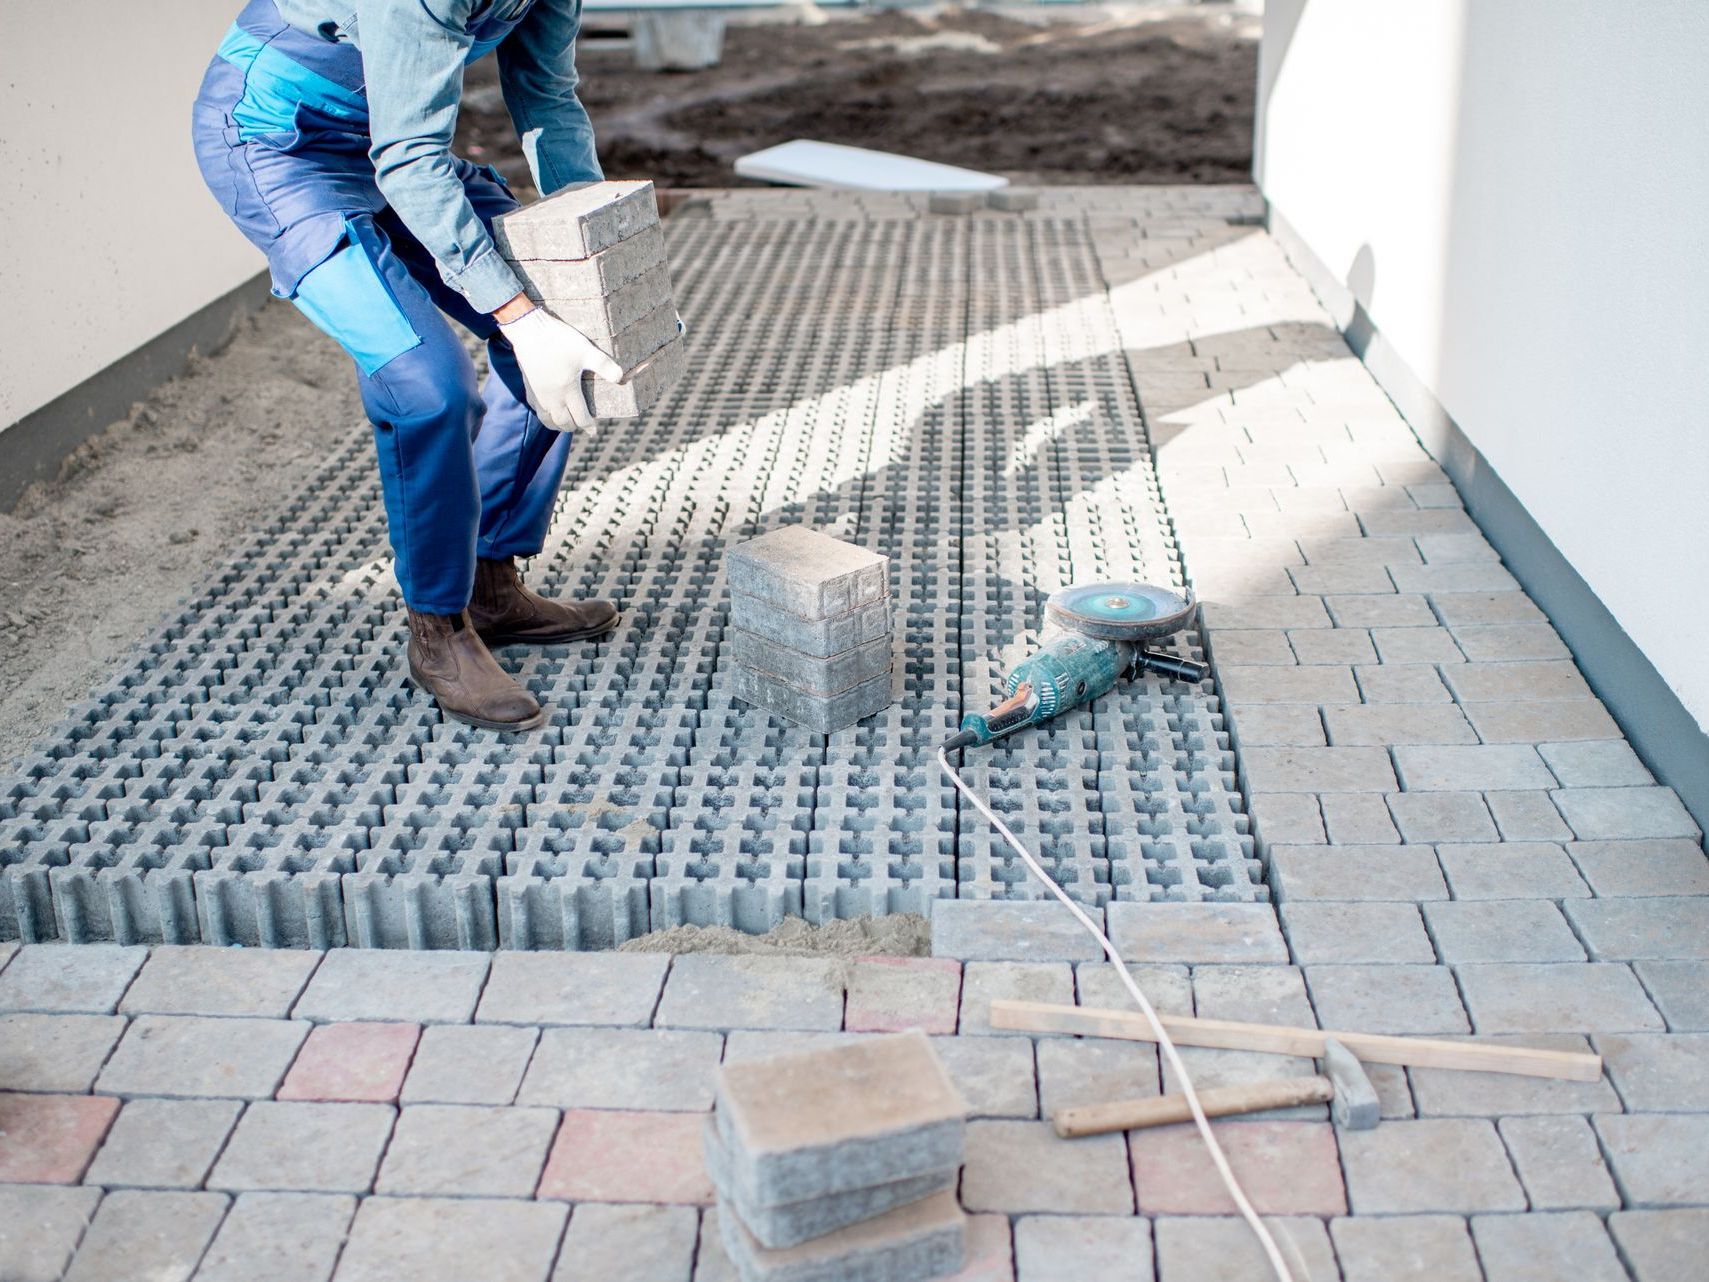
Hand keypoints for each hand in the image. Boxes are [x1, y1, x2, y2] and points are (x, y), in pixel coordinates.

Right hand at [497, 305, 623, 429]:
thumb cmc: (558, 340)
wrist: (528, 330)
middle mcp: (552, 398)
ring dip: (557, 425)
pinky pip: (536, 409)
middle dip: (573, 427)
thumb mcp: (585, 350)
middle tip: (581, 425)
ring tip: (564, 424)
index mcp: (568, 391)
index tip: (593, 432)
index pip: (580, 417)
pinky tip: (547, 410)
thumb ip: (603, 365)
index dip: (588, 426)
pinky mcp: (528, 387)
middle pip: (563, 422)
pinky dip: (544, 415)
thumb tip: (621, 377)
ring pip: (547, 419)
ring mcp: (538, 394)